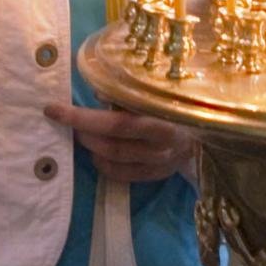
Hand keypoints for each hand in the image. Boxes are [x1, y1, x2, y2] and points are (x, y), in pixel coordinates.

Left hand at [44, 104, 195, 182]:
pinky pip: (122, 175)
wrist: (212, 124)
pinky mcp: (159, 174)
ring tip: (85, 135)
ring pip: (114, 159)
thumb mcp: (159, 90)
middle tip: (71, 120)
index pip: (115, 122)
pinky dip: (104, 164)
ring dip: (92, 147)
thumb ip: (131, 93)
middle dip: (85, 131)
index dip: (82, 117)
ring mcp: (161, 163)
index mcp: (164, 119)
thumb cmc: (181, 99)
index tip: (53, 109)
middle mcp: (163, 145)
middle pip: (112, 143)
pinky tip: (98, 153)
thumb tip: (98, 95)